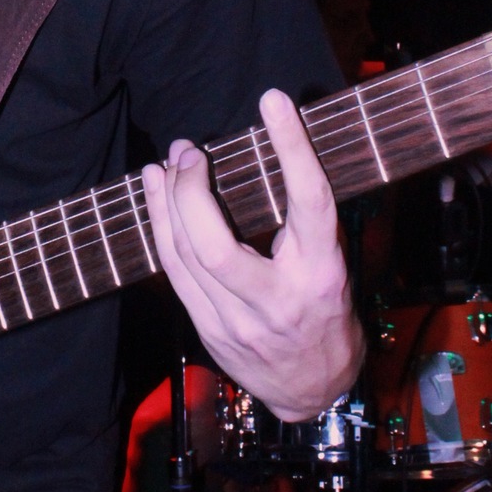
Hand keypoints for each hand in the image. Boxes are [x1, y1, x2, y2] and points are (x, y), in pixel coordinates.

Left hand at [142, 90, 361, 421]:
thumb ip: (304, 222)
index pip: (308, 202)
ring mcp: (237, 322)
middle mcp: (277, 301)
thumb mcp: (334, 265)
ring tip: (167, 163)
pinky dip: (161, 230)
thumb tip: (271, 151)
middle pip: (215, 244)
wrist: (315, 391)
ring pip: (184, 258)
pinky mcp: (208, 331)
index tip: (274, 100)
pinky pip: (173, 274)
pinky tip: (157, 197)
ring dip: (166, 203)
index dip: (291, 147)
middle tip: (187, 150)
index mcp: (321, 275)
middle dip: (190, 190)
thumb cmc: (327, 315)